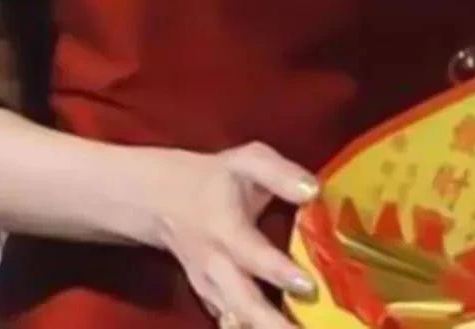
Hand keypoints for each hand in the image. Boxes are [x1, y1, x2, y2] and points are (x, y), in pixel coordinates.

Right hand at [147, 141, 318, 327]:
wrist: (161, 199)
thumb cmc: (213, 178)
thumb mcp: (245, 162)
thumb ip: (280, 174)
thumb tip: (314, 191)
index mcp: (225, 228)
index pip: (253, 254)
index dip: (279, 272)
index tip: (309, 286)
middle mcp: (215, 265)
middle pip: (242, 303)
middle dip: (272, 323)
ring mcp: (210, 288)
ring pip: (235, 319)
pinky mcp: (210, 300)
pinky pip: (229, 322)